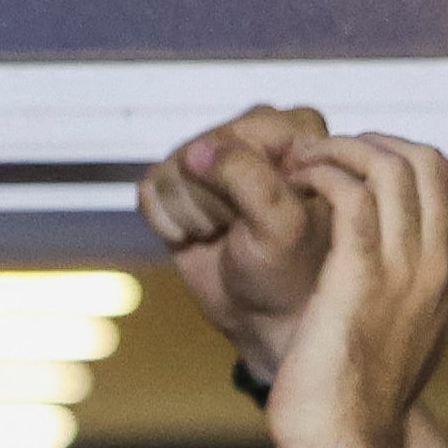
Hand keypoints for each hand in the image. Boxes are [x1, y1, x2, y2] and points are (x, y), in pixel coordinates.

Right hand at [136, 103, 332, 373]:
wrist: (267, 315)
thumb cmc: (291, 270)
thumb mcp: (282, 224)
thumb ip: (247, 178)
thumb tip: (194, 152)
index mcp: (298, 131)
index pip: (237, 133)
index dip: (238, 180)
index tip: (262, 215)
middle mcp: (256, 135)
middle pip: (198, 150)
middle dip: (212, 199)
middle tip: (238, 228)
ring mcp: (215, 158)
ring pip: (170, 169)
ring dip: (190, 214)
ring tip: (221, 233)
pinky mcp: (181, 183)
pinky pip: (149, 187)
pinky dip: (166, 221)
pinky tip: (195, 237)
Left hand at [263, 133, 447, 447]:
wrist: (346, 442)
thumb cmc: (357, 399)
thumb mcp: (404, 335)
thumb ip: (410, 292)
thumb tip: (396, 269)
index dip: (408, 154)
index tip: (355, 166)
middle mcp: (439, 264)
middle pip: (430, 159)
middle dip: (369, 141)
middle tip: (319, 156)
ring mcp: (405, 269)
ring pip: (392, 165)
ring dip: (336, 150)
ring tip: (297, 164)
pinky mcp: (358, 276)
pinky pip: (351, 194)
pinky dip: (320, 174)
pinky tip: (290, 185)